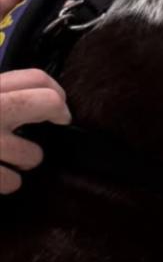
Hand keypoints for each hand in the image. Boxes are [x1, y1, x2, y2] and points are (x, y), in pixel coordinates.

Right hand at [0, 69, 70, 193]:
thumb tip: (39, 98)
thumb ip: (3, 94)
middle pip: (50, 102)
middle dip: (57, 114)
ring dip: (25, 159)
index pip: (36, 79)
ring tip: (8, 157)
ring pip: (33, 155)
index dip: (55, 93)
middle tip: (57, 123)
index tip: (57, 105)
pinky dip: (6, 182)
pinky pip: (13, 182)